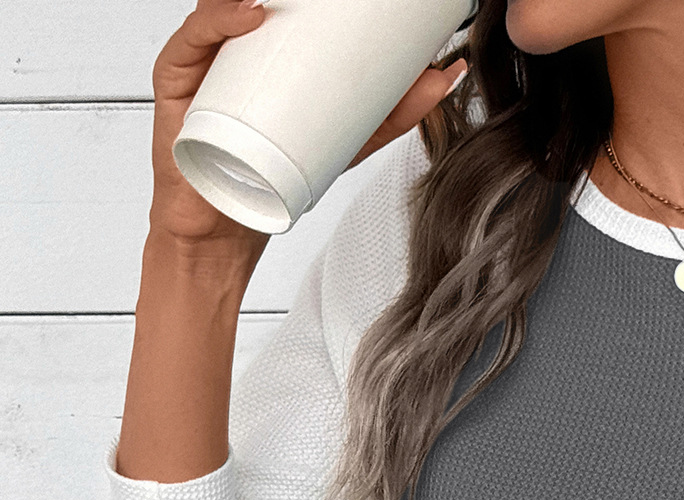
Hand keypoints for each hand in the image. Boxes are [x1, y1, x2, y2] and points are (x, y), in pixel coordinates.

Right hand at [147, 0, 465, 249]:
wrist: (224, 229)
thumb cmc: (270, 181)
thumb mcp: (346, 145)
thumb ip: (392, 115)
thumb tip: (444, 79)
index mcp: (262, 48)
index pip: (281, 0)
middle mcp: (228, 43)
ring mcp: (201, 59)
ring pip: (222, 8)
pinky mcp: (177, 83)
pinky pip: (193, 41)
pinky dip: (219, 21)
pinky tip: (250, 15)